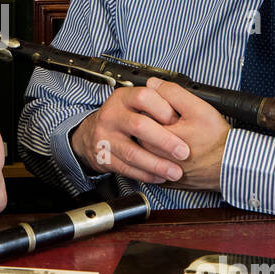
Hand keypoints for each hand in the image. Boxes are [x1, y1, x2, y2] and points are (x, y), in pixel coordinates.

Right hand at [68, 82, 190, 183]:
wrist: (91, 134)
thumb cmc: (123, 118)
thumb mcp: (136, 103)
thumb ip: (157, 104)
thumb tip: (182, 113)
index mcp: (122, 98)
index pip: (144, 97)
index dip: (164, 110)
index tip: (181, 122)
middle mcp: (111, 115)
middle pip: (138, 125)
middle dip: (164, 141)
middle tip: (183, 152)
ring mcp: (104, 137)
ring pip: (132, 152)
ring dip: (157, 164)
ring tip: (175, 171)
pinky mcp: (103, 157)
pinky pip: (126, 168)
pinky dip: (145, 174)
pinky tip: (160, 176)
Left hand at [152, 79, 228, 191]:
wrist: (231, 165)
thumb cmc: (217, 140)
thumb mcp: (197, 109)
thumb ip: (172, 94)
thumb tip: (153, 83)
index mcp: (155, 139)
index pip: (141, 117)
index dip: (154, 109)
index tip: (170, 112)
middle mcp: (154, 158)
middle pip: (143, 134)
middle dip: (156, 126)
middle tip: (176, 125)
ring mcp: (160, 171)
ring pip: (150, 150)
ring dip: (159, 142)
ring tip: (181, 138)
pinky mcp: (168, 181)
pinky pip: (159, 166)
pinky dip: (165, 158)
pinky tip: (179, 152)